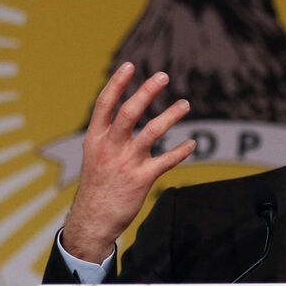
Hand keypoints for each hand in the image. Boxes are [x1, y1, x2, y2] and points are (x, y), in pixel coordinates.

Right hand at [60, 62, 194, 260]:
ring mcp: (126, 163)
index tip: (129, 66)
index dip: (117, 84)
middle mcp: (110, 147)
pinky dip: (181, 151)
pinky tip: (192, 144)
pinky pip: (166, 160)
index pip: (105, 104)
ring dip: (171, 116)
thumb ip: (106, 135)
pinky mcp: (141, 179)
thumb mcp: (94, 156)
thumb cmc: (96, 185)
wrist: (92, 220)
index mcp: (95, 139)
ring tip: (186, 104)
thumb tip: (119, 113)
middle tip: (163, 76)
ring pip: (152, 133)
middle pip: (129, 112)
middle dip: (147, 92)